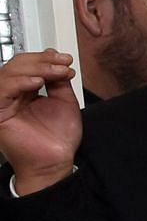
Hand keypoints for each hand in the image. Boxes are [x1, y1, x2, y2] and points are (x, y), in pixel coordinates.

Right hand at [0, 49, 81, 191]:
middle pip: (17, 65)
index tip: (65, 59)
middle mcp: (12, 95)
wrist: (55, 161)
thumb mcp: (64, 101)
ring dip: (36, 68)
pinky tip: (37, 81)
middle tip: (62, 63)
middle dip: (43, 61)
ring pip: (9, 73)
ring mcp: (3, 102)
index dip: (46, 58)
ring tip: (56, 72)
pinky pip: (3, 90)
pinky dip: (20, 82)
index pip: (28, 66)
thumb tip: (56, 61)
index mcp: (26, 91)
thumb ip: (58, 80)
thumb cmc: (58, 138)